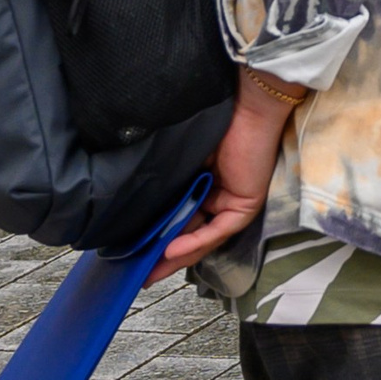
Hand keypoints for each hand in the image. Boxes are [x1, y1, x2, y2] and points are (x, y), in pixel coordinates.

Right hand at [151, 70, 299, 280]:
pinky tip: (171, 250)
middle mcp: (218, 198)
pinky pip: (217, 231)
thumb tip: (138, 209)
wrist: (247, 105)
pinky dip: (194, 242)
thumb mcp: (182, 162)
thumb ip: (169, 188)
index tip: (133, 254)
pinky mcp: (244, 207)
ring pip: (201, 239)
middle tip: (139, 275)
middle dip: (163, 257)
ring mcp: (232, 204)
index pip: (180, 219)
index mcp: (204, 186)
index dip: (158, 237)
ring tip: (149, 271)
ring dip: (175, 257)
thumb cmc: (215, 123)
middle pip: (189, 235)